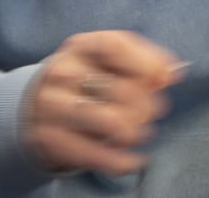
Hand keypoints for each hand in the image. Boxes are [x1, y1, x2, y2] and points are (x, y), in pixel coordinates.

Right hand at [24, 31, 184, 176]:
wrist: (35, 106)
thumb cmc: (85, 79)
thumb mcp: (108, 59)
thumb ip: (143, 60)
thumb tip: (172, 71)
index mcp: (80, 47)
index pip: (115, 47)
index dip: (146, 65)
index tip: (163, 79)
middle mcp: (62, 73)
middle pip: (122, 90)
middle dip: (148, 106)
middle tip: (151, 112)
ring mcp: (54, 107)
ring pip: (113, 123)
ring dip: (137, 132)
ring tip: (137, 132)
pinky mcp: (52, 139)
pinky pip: (98, 155)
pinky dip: (124, 161)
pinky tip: (133, 160)